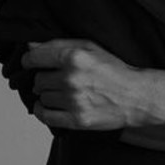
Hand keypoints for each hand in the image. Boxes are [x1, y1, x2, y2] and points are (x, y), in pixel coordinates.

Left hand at [22, 39, 148, 130]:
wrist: (135, 96)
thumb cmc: (114, 70)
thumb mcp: (90, 48)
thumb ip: (60, 45)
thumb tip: (31, 47)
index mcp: (75, 57)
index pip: (35, 58)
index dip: (29, 61)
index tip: (30, 63)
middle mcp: (72, 78)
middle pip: (38, 80)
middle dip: (44, 79)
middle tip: (56, 79)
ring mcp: (74, 101)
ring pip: (42, 98)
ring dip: (48, 95)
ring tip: (62, 92)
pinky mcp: (77, 119)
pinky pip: (46, 116)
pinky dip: (43, 111)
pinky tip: (49, 106)